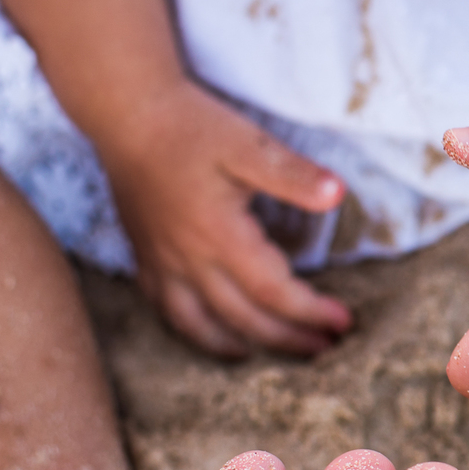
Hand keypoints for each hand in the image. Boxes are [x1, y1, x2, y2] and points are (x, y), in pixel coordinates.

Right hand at [0, 0, 353, 357]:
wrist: (124, 111)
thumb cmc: (190, 125)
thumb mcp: (248, 143)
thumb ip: (293, 174)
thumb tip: (338, 194)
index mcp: (220, 235)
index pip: (274, 292)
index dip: (312, 311)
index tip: (343, 322)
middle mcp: (189, 258)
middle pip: (245, 318)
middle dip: (289, 339)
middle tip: (325, 349)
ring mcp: (162, 262)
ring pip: (200, 325)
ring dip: (240, 347)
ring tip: (270, 358)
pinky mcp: (145, 257)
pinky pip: (168, 310)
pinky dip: (195, 331)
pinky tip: (214, 333)